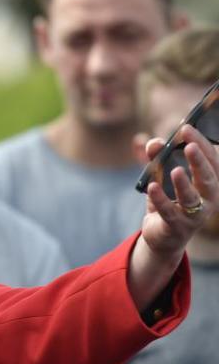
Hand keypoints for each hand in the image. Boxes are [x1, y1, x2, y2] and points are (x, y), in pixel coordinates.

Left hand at [127, 124, 218, 310]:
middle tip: (188, 144)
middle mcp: (208, 199)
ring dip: (184, 183)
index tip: (187, 128)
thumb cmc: (167, 200)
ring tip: (175, 169)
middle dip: (199, 160)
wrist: (162, 235)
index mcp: (209, 183)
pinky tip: (152, 187)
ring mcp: (194, 216)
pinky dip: (161, 199)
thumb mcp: (159, 178)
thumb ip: (155, 159)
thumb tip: (151, 142)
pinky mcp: (177, 228)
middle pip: (209, 178)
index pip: (212, 160)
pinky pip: (169, 212)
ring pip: (192, 198)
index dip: (202, 144)